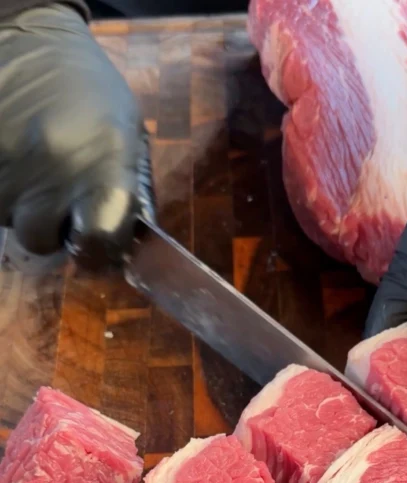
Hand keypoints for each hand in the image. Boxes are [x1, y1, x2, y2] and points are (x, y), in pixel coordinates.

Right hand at [0, 3, 154, 269]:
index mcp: (102, 168)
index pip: (97, 242)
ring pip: (12, 219)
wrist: (27, 39)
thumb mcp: (127, 136)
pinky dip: (6, 187)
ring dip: (24, 204)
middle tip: (59, 197)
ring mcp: (9, 170)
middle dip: (50, 226)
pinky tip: (18, 157)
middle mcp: (52, 173)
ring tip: (37, 165)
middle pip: (42, 239)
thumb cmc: (89, 90)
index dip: (98, 253)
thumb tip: (120, 243)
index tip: (98, 246)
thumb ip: (126, 193)